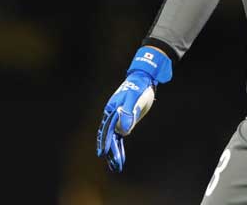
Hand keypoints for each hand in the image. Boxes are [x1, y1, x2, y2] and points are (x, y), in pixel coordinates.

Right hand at [96, 46, 172, 171]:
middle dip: (111, 152)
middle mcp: (112, 116)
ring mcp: (118, 119)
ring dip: (115, 152)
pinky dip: (120, 147)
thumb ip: (128, 113)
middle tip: (115, 166)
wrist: (143, 80)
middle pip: (109, 137)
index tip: (103, 154)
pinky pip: (120, 136)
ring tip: (117, 166)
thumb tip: (124, 131)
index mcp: (111, 110)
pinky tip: (120, 157)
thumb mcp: (134, 99)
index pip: (107, 130)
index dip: (106, 142)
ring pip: (114, 139)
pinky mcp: (125, 121)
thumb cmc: (139, 88)